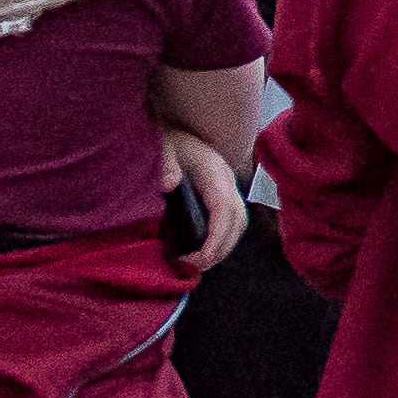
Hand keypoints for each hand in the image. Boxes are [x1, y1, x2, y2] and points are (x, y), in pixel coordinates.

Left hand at [159, 128, 245, 276]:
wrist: (172, 128)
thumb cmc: (164, 138)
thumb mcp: (160, 146)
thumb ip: (164, 161)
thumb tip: (169, 184)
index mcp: (213, 171)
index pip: (224, 209)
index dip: (215, 238)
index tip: (197, 260)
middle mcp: (226, 180)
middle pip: (237, 221)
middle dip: (220, 249)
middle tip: (192, 268)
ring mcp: (225, 187)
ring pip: (237, 223)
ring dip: (222, 247)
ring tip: (195, 264)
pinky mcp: (219, 193)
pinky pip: (229, 220)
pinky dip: (219, 239)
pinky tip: (198, 250)